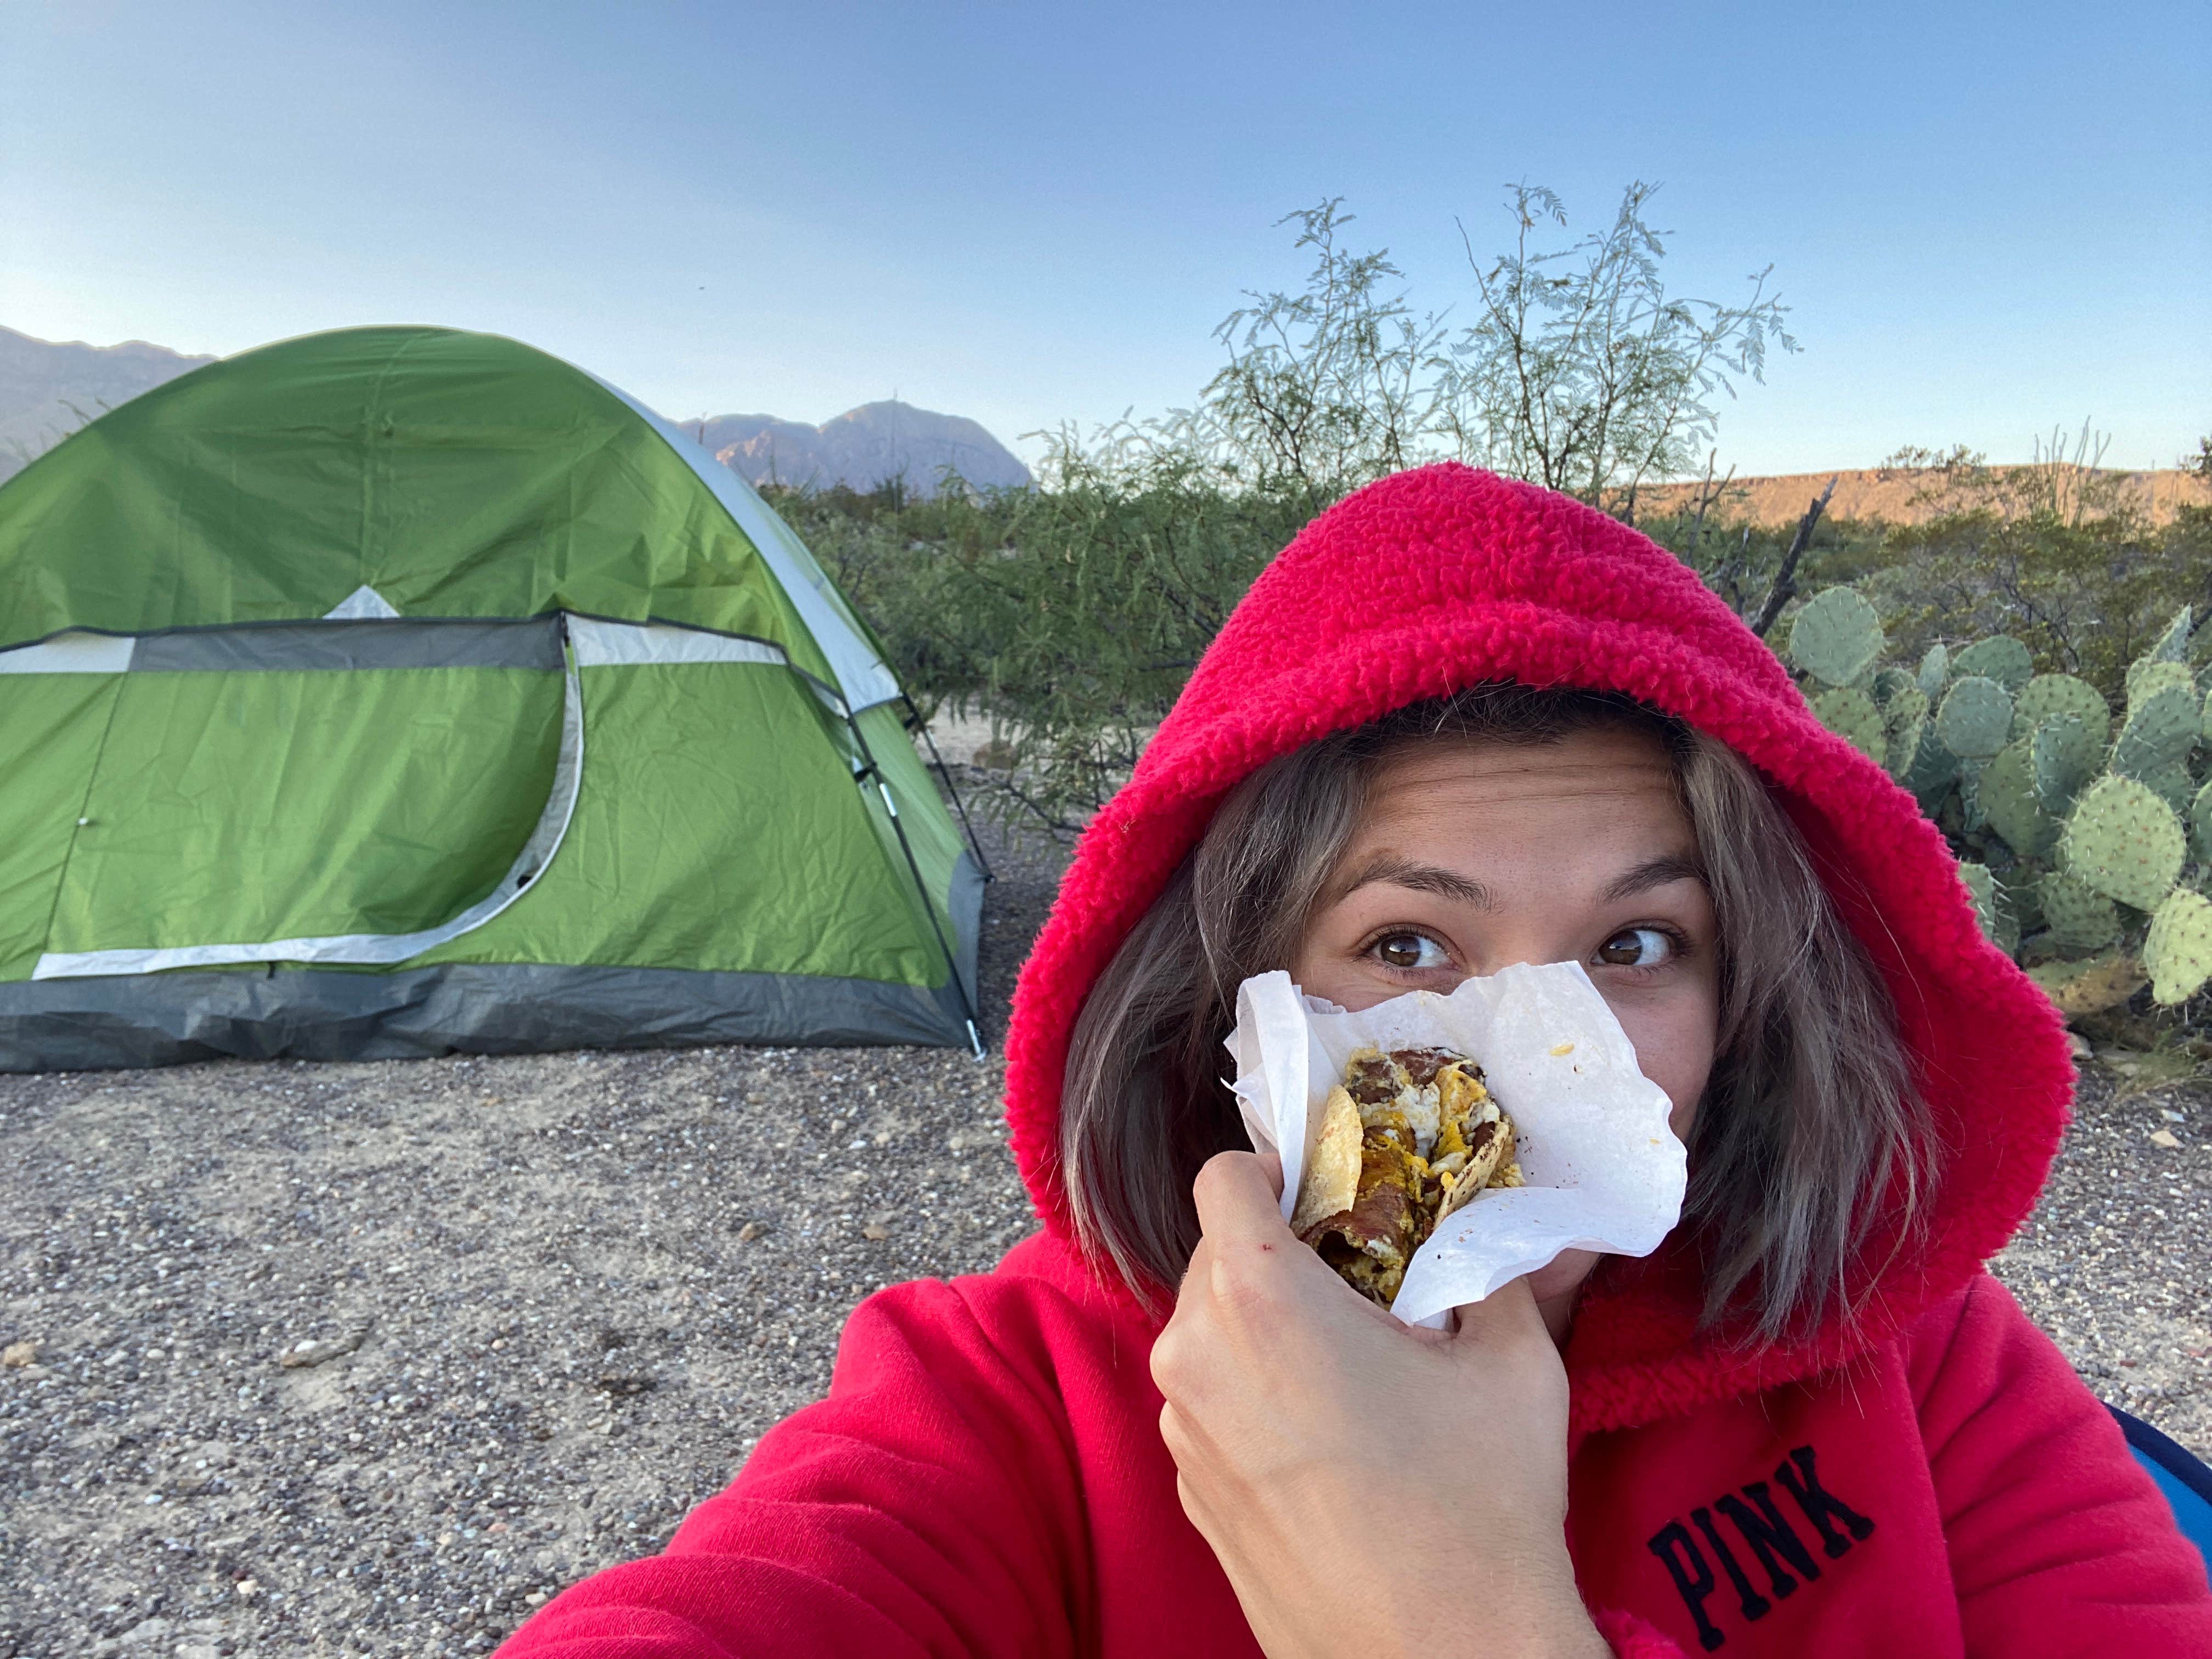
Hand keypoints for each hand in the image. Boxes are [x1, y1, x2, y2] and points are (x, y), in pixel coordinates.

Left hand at [1151, 1152, 1608, 1658]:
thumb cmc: (1478, 1510)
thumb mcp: (1511, 1361)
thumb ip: (1488, 1268)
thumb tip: (1500, 1225)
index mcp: (1258, 1300)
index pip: (1222, 1177)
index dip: (1273, 1167)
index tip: (1327, 1187)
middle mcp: (1194, 1357)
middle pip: (1215, 1254)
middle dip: (1284, 1251)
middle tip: (1364, 1282)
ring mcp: (1182, 1430)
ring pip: (1211, 1332)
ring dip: (1269, 1327)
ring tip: (1357, 1367)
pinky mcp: (1189, 1491)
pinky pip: (1212, 1403)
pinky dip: (1257, 1395)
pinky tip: (1333, 1436)